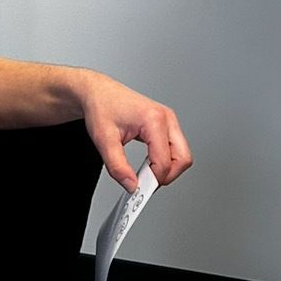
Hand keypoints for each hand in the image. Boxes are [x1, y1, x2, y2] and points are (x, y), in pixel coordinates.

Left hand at [77, 72, 192, 190]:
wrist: (98, 92)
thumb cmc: (102, 107)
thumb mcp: (104, 140)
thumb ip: (118, 167)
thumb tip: (131, 185)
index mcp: (154, 119)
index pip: (164, 161)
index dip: (153, 180)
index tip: (139, 188)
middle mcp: (166, 118)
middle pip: (183, 158)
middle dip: (167, 175)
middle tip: (147, 182)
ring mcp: (168, 120)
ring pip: (182, 154)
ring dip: (167, 168)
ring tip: (145, 172)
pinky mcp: (165, 124)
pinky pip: (175, 148)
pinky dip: (165, 160)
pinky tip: (148, 163)